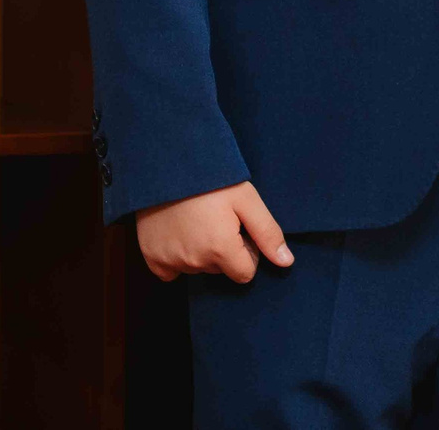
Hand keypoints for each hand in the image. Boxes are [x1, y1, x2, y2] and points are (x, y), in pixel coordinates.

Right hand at [135, 181, 294, 284]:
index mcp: (220, 249)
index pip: (245, 274)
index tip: (238, 230)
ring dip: (200, 252)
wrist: (165, 164)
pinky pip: (170, 271)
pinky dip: (175, 257)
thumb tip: (287, 262)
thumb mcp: (246, 199)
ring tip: (196, 221)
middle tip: (217, 220)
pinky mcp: (152, 257)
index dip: (246, 253)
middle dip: (223, 251)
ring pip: (197, 269)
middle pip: (220, 270)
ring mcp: (170, 261)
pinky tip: (178, 233)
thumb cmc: (210, 178)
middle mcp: (195, 261)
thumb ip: (267, 233)